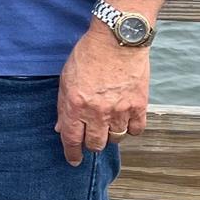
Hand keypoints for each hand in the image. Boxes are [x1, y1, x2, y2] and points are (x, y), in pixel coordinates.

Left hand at [55, 28, 147, 165]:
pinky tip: (127, 121)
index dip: (72, 153)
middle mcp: (96, 112)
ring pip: (115, 138)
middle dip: (91, 144)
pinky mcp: (139, 105)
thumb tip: (60, 127)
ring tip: (108, 126)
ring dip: (110, 136)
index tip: (74, 160)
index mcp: (75, 105)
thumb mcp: (66, 79)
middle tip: (92, 139)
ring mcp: (119, 110)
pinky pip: (136, 129)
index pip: (71, 139)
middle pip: (95, 143)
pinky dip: (131, 129)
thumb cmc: (88, 54)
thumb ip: (63, 105)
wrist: (117, 39)